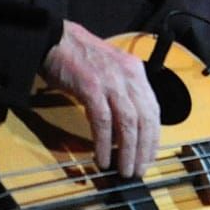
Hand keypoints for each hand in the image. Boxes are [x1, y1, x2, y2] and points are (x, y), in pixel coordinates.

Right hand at [41, 20, 161, 175]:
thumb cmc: (80, 57)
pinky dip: (104, 143)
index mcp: (135, 72)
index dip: (153, 136)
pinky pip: (103, 121)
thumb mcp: (110, 71)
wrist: (55, 39)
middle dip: (144, 148)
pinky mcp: (91, 87)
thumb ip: (121, 94)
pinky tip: (103, 158)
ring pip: (128, 122)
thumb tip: (125, 129)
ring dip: (127, 150)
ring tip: (124, 170)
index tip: (149, 156)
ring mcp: (111, 81)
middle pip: (145, 119)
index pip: (153, 109)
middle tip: (139, 170)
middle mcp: (128, 76)